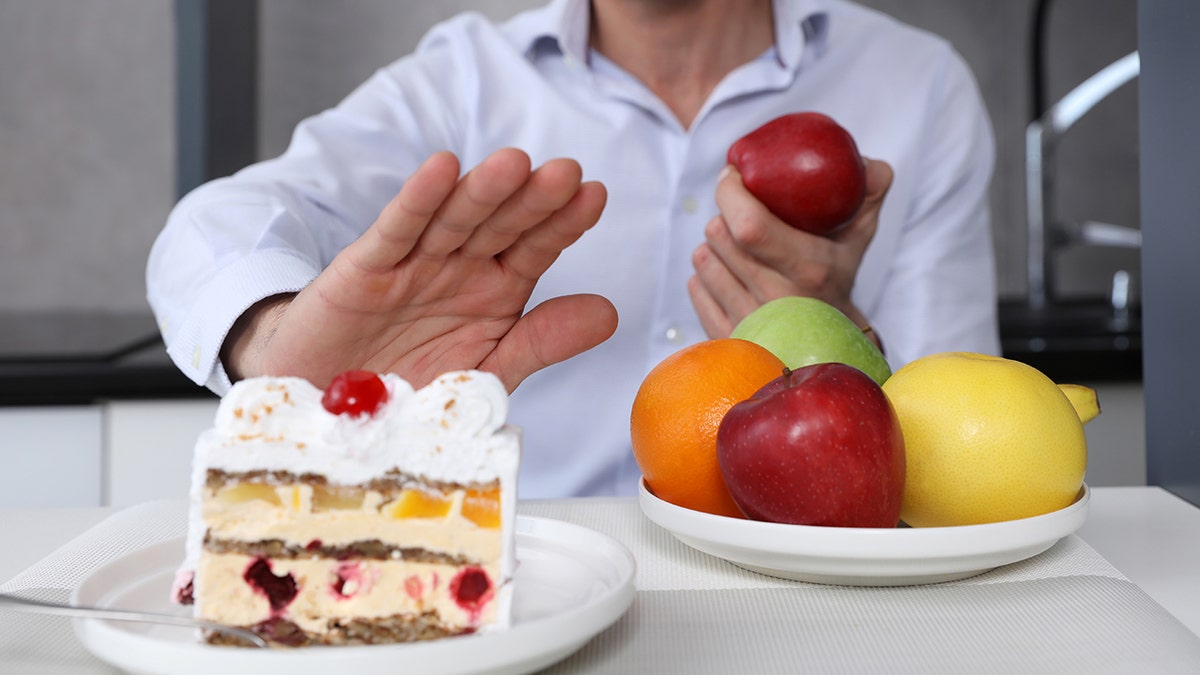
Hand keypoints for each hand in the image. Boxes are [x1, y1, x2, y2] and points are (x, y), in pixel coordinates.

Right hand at [222, 148, 617, 391]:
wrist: (334, 415)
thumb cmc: (413, 391)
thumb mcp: (488, 373)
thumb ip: (543, 341)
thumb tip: (610, 313)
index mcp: (496, 290)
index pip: (537, 248)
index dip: (563, 223)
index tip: (594, 195)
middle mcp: (460, 268)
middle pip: (501, 225)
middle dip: (532, 199)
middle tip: (565, 172)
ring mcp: (413, 264)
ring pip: (454, 220)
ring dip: (483, 192)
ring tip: (514, 165)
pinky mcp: (365, 270)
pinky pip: (395, 232)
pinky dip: (416, 201)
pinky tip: (441, 169)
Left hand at [687, 158, 892, 342]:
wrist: (828, 338)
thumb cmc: (837, 274)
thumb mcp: (859, 233)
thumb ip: (870, 189)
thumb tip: (864, 162)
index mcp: (809, 270)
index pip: (749, 226)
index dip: (730, 193)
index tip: (733, 176)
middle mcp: (776, 301)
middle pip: (719, 235)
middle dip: (724, 213)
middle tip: (739, 210)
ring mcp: (748, 323)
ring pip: (703, 258)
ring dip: (714, 243)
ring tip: (737, 244)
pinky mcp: (726, 336)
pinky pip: (695, 286)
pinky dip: (706, 272)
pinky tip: (728, 271)